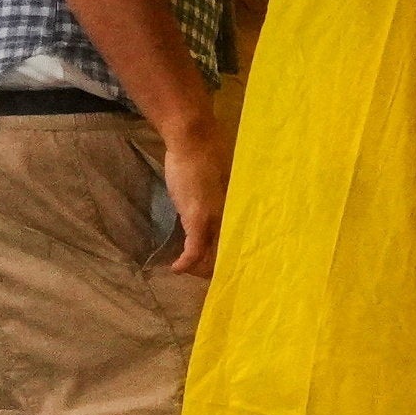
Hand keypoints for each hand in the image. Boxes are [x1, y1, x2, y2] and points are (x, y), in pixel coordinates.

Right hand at [153, 105, 234, 280]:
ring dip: (199, 267)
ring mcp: (215, 219)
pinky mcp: (197, 218)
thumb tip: (216, 204)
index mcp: (237, 210)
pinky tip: (176, 268)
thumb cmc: (204, 154)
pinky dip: (186, 262)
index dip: (233, 256)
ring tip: (189, 270)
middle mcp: (230, 217)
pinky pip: (193, 250)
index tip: (229, 267)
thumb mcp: (217, 181)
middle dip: (215, 267)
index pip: (239, 241)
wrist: (193, 139)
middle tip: (205, 275)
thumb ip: (220, 197)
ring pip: (211, 255)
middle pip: (227, 252)